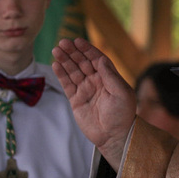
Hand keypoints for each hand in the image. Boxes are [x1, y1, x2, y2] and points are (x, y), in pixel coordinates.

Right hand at [52, 37, 135, 169]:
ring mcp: (86, 90)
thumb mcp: (122, 93)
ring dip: (65, 60)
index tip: (78, 41)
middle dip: (73, 52)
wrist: (114, 136)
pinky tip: (56, 64)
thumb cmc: (122, 115)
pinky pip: (67, 84)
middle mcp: (97, 82)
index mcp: (109, 78)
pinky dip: (61, 74)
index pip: (97, 59)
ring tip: (56, 49)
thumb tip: (101, 59)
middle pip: (83, 62)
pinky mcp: (76, 100)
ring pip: (73, 71)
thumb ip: (110, 76)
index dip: (87, 49)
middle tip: (63, 42)